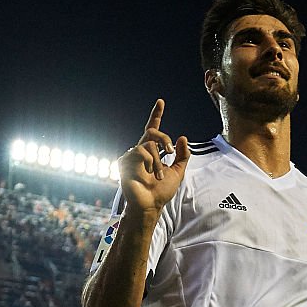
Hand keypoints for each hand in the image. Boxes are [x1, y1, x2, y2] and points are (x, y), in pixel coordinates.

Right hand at [118, 99, 189, 213]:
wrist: (151, 205)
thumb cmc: (161, 191)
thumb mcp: (177, 171)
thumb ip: (181, 155)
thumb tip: (183, 138)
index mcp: (152, 151)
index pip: (153, 129)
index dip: (156, 115)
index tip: (161, 102)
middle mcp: (140, 151)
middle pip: (151, 131)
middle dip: (164, 138)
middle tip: (170, 151)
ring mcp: (131, 156)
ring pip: (148, 144)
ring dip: (158, 160)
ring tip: (158, 175)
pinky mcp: (124, 162)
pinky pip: (140, 152)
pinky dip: (149, 162)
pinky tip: (148, 174)